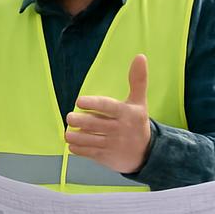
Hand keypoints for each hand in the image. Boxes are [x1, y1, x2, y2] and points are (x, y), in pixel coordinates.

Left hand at [64, 54, 150, 173]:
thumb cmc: (137, 123)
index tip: (79, 101)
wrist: (146, 154)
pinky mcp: (106, 157)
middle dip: (79, 121)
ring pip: (90, 140)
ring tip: (68, 132)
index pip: (108, 107)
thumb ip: (138, 80)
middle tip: (69, 117)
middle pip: (95, 124)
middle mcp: (120, 129)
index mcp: (127, 114)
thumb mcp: (140, 102)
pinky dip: (78, 149)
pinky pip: (89, 153)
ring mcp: (113, 145)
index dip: (93, 104)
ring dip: (75, 136)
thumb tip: (140, 56)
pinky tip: (72, 144)